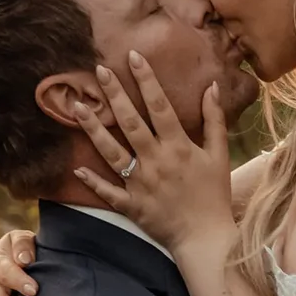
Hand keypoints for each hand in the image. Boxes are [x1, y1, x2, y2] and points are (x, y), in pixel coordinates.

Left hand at [70, 50, 234, 260]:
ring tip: (76, 107)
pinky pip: (108, 191)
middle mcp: (156, 161)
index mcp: (178, 147)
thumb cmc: (214, 196)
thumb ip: (214, 120)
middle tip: (98, 71)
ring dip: (93, 129)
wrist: (207, 239)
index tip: (132, 57)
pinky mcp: (131, 205)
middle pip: (130, 123)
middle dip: (114, 94)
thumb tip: (212, 87)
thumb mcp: (220, 156)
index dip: (146, 80)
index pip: (160, 106)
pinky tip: (76, 167)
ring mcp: (140, 183)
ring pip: (111, 152)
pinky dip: (92, 180)